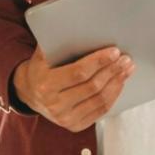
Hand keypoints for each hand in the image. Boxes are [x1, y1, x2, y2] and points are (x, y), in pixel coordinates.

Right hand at [12, 46, 133, 132]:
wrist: (28, 93)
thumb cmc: (39, 69)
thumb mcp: (41, 55)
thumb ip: (57, 44)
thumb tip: (79, 28)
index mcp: (46, 84)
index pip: (79, 72)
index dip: (99, 62)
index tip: (114, 52)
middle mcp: (54, 104)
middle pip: (92, 87)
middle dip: (112, 71)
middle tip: (125, 60)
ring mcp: (65, 118)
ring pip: (99, 100)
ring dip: (117, 83)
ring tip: (126, 69)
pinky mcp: (74, 125)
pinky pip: (100, 111)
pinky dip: (113, 96)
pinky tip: (119, 84)